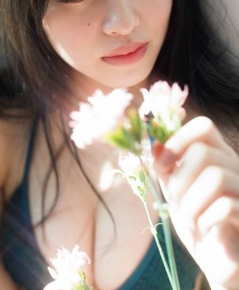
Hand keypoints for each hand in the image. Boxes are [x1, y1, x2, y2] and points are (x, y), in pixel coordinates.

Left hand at [154, 116, 238, 289]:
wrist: (216, 258)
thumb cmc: (196, 219)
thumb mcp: (175, 190)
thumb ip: (166, 168)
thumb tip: (153, 142)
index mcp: (216, 155)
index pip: (204, 126)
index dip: (178, 139)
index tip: (163, 165)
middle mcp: (234, 166)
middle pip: (203, 152)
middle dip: (179, 180)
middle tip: (176, 202)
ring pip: (215, 176)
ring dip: (190, 203)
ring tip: (188, 220)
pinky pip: (226, 206)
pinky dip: (204, 220)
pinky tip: (203, 228)